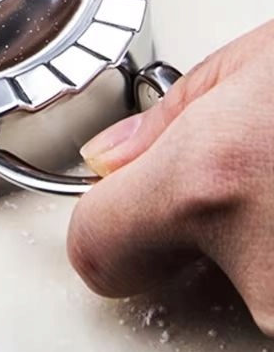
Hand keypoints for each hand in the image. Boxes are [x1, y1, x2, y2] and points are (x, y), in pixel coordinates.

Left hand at [68, 21, 273, 335]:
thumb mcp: (256, 65)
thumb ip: (169, 119)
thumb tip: (111, 158)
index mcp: (213, 180)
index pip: (93, 247)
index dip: (98, 220)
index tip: (110, 204)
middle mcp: (261, 265)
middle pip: (161, 265)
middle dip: (186, 226)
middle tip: (240, 173)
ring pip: (234, 286)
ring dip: (250, 245)